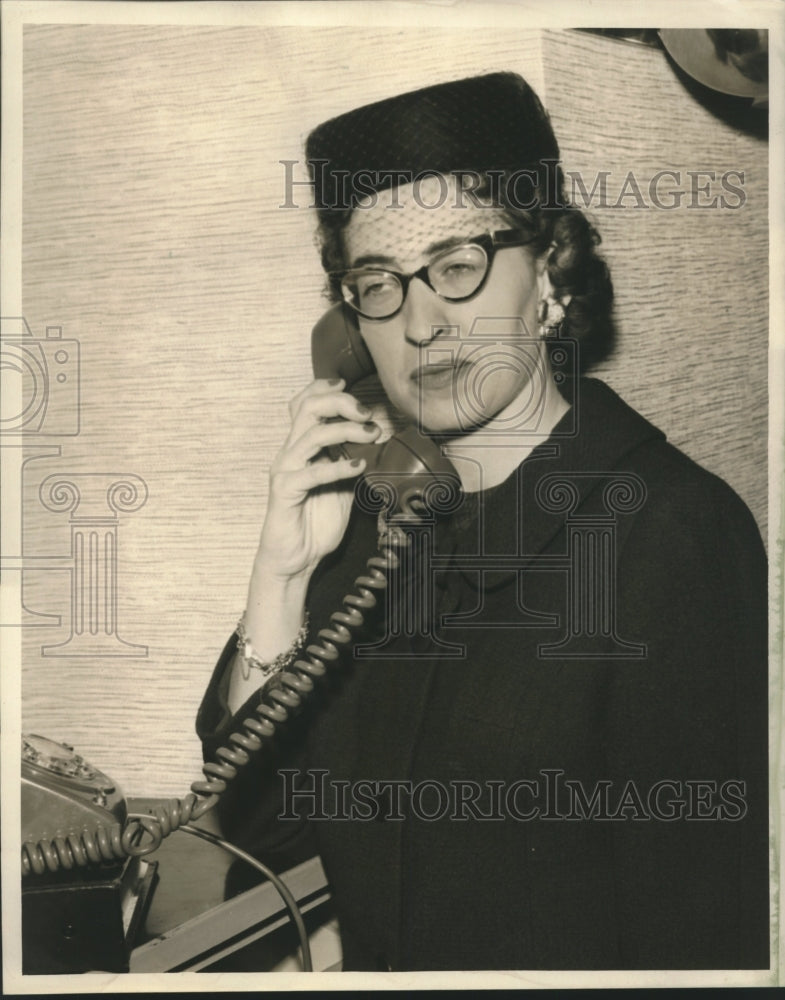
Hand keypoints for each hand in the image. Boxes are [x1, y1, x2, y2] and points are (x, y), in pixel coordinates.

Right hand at [255, 377, 380, 584]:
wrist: (296, 560)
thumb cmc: (316, 524)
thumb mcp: (344, 488)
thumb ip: (353, 463)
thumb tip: (380, 445)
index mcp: (301, 447)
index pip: (304, 403)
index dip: (325, 389)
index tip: (352, 389)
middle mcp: (290, 453)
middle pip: (307, 408)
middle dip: (340, 402)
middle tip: (367, 413)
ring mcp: (285, 470)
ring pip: (311, 434)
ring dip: (345, 430)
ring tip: (371, 437)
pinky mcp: (284, 492)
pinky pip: (311, 472)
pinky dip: (337, 466)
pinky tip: (358, 467)